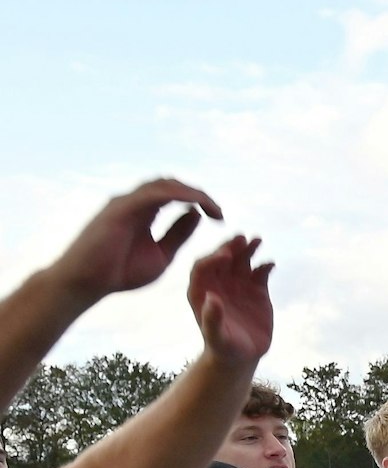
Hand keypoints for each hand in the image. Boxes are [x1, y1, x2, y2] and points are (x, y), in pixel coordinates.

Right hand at [47, 179, 222, 303]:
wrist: (87, 282)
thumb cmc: (120, 272)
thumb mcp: (161, 253)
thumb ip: (178, 234)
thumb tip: (197, 215)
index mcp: (145, 212)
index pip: (176, 195)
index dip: (200, 201)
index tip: (220, 218)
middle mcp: (135, 202)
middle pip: (172, 185)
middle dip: (200, 194)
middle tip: (219, 213)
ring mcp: (126, 202)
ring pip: (164, 184)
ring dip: (192, 193)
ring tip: (213, 209)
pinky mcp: (120, 207)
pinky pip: (153, 193)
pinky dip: (177, 195)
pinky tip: (195, 205)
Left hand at [187, 235, 274, 364]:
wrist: (242, 356)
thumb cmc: (224, 348)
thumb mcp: (216, 337)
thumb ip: (212, 319)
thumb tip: (211, 298)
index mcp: (201, 291)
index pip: (202, 267)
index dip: (212, 258)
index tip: (225, 255)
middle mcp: (218, 283)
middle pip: (222, 259)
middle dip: (230, 247)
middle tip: (241, 238)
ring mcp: (238, 285)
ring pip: (242, 260)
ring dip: (248, 249)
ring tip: (257, 240)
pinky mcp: (257, 290)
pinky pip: (260, 272)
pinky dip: (265, 266)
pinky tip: (270, 264)